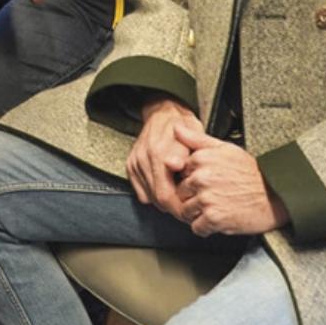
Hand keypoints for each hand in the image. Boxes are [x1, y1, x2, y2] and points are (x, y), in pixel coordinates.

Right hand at [125, 96, 202, 217]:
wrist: (164, 112)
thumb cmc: (184, 126)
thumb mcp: (194, 137)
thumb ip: (186, 154)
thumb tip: (175, 165)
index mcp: (159, 153)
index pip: (166, 196)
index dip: (181, 209)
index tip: (191, 212)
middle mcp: (144, 159)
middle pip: (157, 200)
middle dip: (175, 209)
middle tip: (189, 210)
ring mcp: (136, 162)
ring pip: (149, 198)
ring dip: (165, 203)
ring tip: (181, 200)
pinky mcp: (131, 165)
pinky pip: (141, 192)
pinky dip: (154, 195)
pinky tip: (166, 189)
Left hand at [170, 125, 288, 235]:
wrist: (276, 196)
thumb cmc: (252, 172)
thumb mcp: (225, 148)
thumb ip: (196, 139)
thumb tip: (175, 127)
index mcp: (201, 159)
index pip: (180, 173)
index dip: (192, 180)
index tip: (206, 182)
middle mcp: (201, 178)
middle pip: (181, 193)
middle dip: (193, 197)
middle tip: (213, 197)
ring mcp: (206, 199)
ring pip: (186, 211)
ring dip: (197, 213)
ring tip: (216, 208)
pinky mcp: (213, 218)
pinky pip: (197, 227)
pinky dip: (206, 227)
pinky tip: (219, 219)